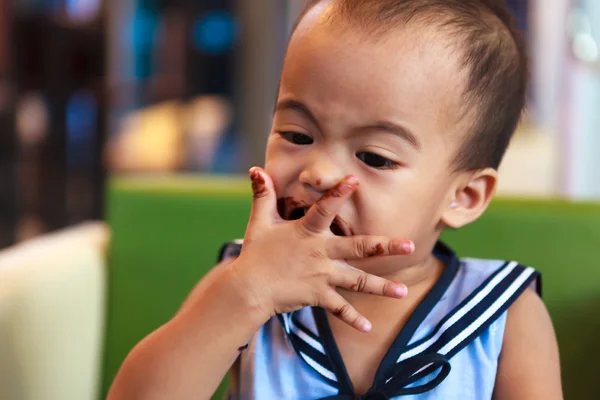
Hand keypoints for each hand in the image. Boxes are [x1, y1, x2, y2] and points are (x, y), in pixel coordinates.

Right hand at [230, 167, 414, 332]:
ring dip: (381, 287)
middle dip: (385, 247)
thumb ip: (263, 195)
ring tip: (403, 291)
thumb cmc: (255, 253)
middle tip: (409, 245)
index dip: (338, 194)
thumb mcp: (259, 221)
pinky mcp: (318, 295)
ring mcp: (322, 276)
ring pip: (358, 282)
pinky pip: (339, 309)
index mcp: (307, 232)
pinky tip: (368, 327)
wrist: (248, 289)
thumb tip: (255, 168)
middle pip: (358, 249)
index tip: (354, 181)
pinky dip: (352, 319)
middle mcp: (320, 253)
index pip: (324, 209)